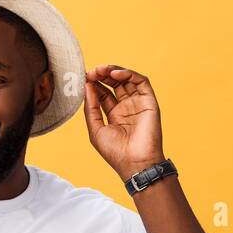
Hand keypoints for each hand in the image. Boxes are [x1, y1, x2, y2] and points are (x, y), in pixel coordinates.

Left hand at [82, 64, 165, 179]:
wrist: (135, 163)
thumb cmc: (116, 152)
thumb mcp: (95, 129)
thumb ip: (91, 108)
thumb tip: (86, 86)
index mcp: (114, 115)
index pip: (103, 93)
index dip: (94, 84)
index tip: (84, 78)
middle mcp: (127, 107)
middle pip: (114, 84)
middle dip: (102, 75)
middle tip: (92, 71)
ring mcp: (138, 103)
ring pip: (127, 79)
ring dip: (113, 71)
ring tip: (101, 69)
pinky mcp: (149, 102)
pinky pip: (141, 82)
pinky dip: (128, 74)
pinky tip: (115, 74)